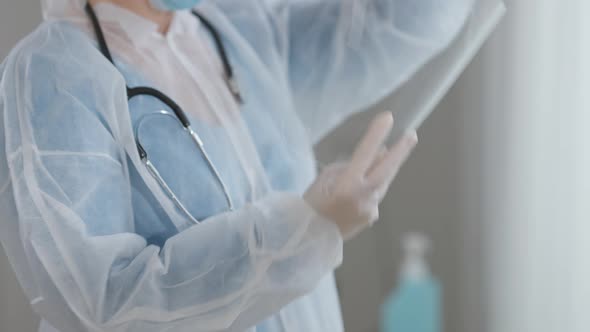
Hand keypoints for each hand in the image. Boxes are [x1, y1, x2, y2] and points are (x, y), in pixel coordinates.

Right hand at [304, 112, 417, 240]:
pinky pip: (375, 195)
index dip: (376, 134)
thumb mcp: (325, 178)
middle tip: (412, 134)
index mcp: (346, 186)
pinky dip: (371, 186)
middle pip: (387, 170)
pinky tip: (360, 187)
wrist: (309, 238)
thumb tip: (378, 155)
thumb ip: (351, 165)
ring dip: (386, 167)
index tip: (387, 117)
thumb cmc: (312, 204)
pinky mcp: (372, 217)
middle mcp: (363, 198)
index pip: (365, 154)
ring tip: (391, 152)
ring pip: (383, 182)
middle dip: (401, 151)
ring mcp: (370, 209)